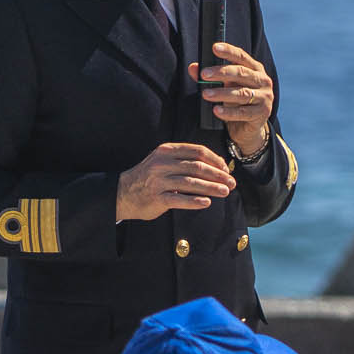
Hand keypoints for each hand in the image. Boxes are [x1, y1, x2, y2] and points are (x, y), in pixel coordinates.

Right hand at [116, 143, 235, 221]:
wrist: (122, 193)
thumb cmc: (148, 177)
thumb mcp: (163, 161)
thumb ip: (186, 160)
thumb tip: (217, 162)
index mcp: (166, 151)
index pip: (197, 151)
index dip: (215, 160)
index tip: (226, 168)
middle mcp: (162, 164)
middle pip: (197, 166)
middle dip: (217, 175)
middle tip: (231, 182)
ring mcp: (158, 181)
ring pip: (191, 183)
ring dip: (211, 187)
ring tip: (225, 192)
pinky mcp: (156, 198)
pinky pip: (179, 199)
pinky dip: (195, 201)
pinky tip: (207, 202)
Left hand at [190, 43, 273, 157]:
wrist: (248, 127)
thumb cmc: (236, 102)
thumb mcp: (224, 87)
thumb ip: (210, 77)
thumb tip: (193, 67)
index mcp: (254, 69)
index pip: (241, 56)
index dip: (228, 51)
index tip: (214, 47)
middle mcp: (262, 80)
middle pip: (241, 73)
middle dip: (221, 72)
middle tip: (204, 74)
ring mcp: (265, 97)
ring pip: (241, 93)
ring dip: (221, 93)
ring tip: (205, 94)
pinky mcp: (262, 113)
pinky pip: (243, 112)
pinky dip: (228, 112)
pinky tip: (216, 110)